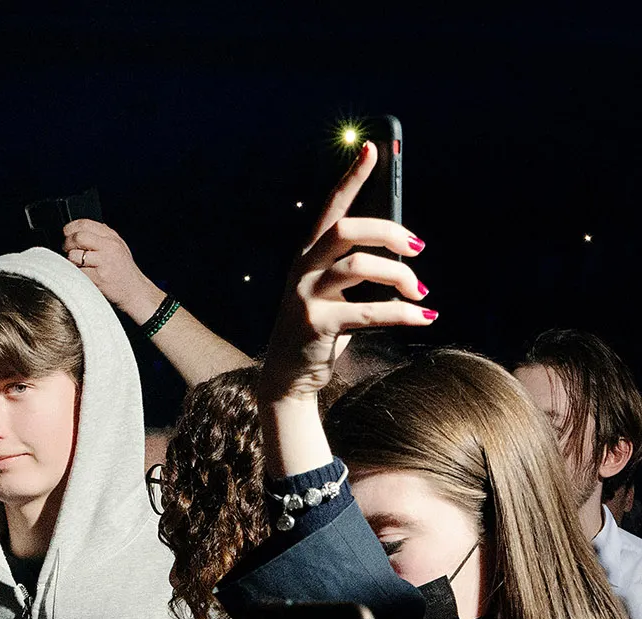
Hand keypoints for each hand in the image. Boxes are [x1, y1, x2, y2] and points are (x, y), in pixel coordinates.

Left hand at [61, 218, 163, 322]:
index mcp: (111, 237)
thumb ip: (102, 236)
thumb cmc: (124, 270)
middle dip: (67, 244)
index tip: (66, 233)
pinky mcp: (98, 277)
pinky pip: (77, 271)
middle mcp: (108, 247)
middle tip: (67, 250)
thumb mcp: (118, 246)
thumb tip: (81, 228)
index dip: (71, 227)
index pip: (85, 224)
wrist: (135, 290)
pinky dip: (75, 273)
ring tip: (77, 264)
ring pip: (74, 255)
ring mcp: (104, 262)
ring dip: (70, 261)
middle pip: (78, 237)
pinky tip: (82, 274)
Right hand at [259, 142, 432, 405]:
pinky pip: (369, 311)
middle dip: (389, 232)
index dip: (352, 177)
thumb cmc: (321, 327)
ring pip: (359, 267)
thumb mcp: (335, 291)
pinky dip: (403, 314)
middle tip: (418, 248)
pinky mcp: (316, 325)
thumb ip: (357, 265)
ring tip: (421, 291)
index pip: (331, 207)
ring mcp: (306, 297)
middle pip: (347, 231)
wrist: (289, 376)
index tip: (372, 148)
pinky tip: (425, 316)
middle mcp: (303, 270)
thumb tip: (405, 246)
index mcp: (309, 255)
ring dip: (400, 276)